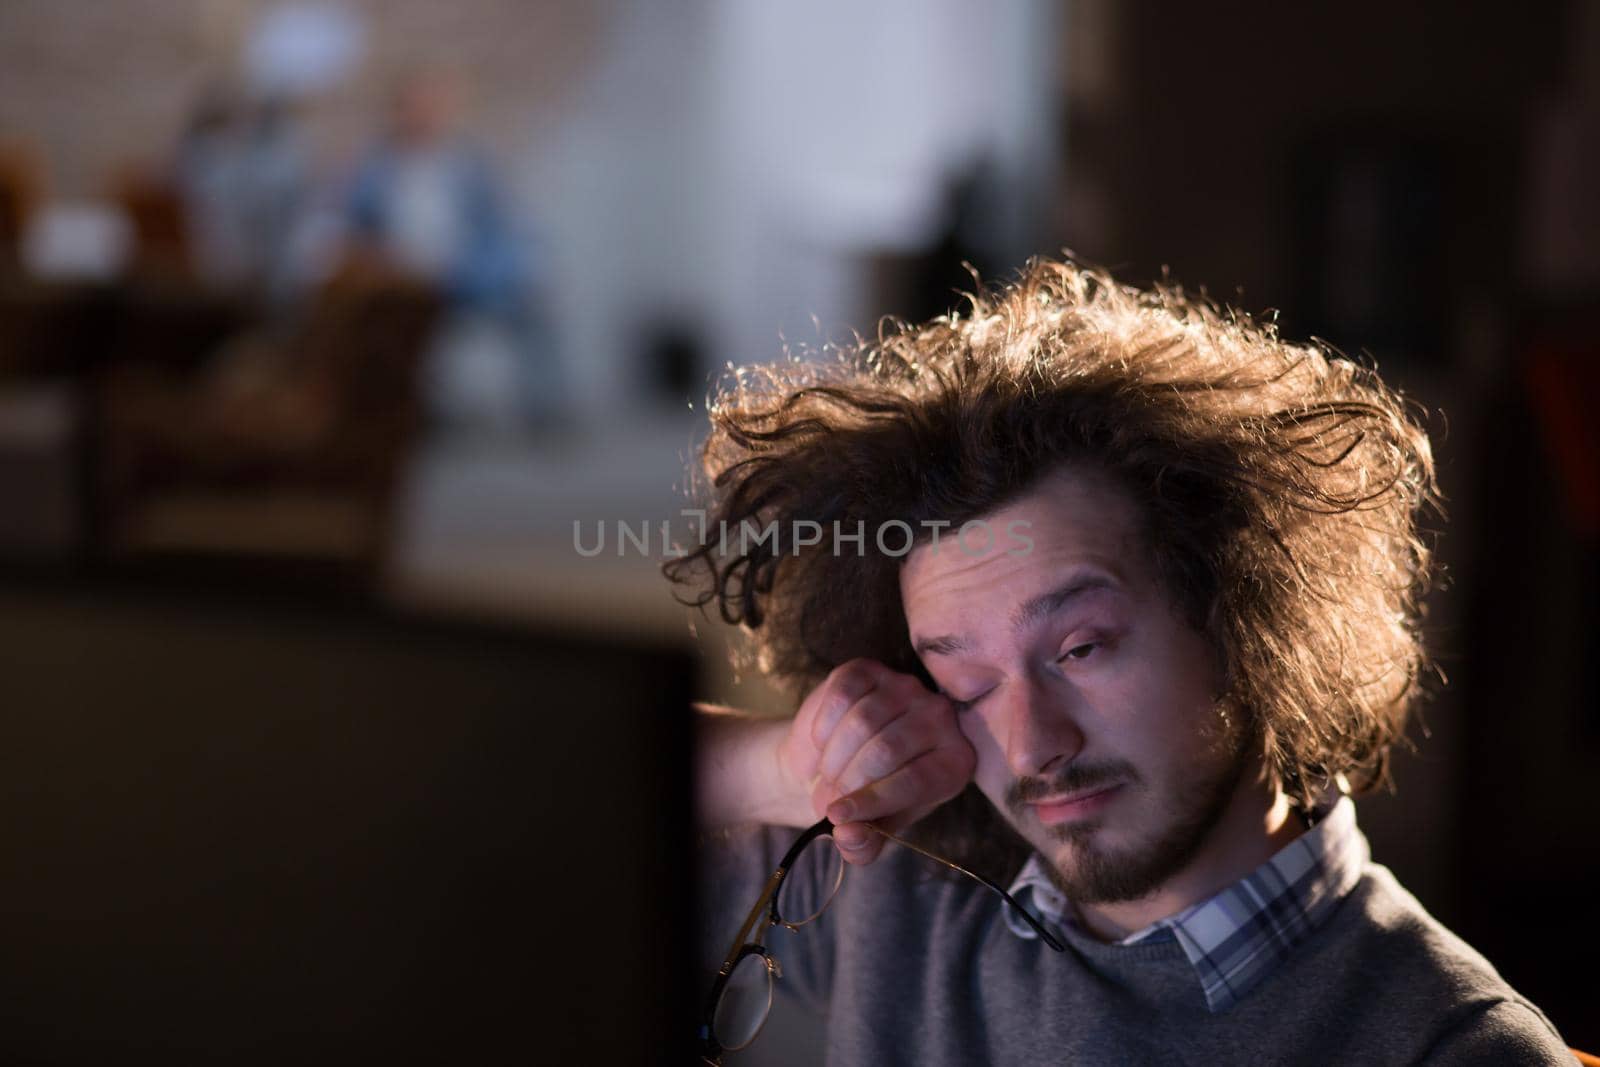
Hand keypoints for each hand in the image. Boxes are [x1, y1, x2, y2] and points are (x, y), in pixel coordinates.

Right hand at [777, 658, 975, 864]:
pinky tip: (822, 744)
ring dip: (832, 758)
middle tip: (827, 802)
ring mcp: (906, 687)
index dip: (872, 802)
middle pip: (887, 750)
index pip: (917, 780)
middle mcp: (942, 718)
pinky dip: (822, 727)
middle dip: (846, 782)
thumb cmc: (864, 800)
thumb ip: (862, 845)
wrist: (832, 762)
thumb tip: (848, 834)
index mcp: (955, 763)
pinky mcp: (870, 670)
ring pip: (862, 722)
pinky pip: (842, 696)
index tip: (837, 817)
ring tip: (826, 778)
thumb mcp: (868, 832)